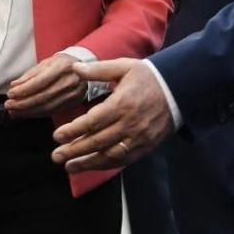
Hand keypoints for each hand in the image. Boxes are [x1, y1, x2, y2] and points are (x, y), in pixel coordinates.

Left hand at [5, 53, 85, 116]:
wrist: (86, 69)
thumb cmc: (63, 64)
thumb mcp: (47, 62)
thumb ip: (30, 74)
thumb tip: (15, 85)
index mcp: (62, 67)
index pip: (40, 82)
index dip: (24, 90)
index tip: (11, 93)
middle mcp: (69, 81)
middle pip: (43, 97)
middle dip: (23, 103)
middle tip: (9, 105)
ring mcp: (72, 94)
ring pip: (47, 107)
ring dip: (28, 111)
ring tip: (14, 111)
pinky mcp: (72, 103)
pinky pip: (52, 111)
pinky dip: (37, 114)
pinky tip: (26, 114)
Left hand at [50, 59, 174, 171]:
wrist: (178, 89)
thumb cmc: (147, 76)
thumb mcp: (123, 67)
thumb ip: (98, 70)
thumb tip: (75, 67)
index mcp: (122, 103)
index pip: (93, 121)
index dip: (73, 130)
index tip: (56, 136)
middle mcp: (130, 124)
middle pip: (98, 141)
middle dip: (75, 150)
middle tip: (55, 156)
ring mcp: (139, 138)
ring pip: (109, 155)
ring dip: (87, 163)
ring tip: (68, 166)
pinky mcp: (146, 146)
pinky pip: (123, 160)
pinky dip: (105, 165)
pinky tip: (91, 165)